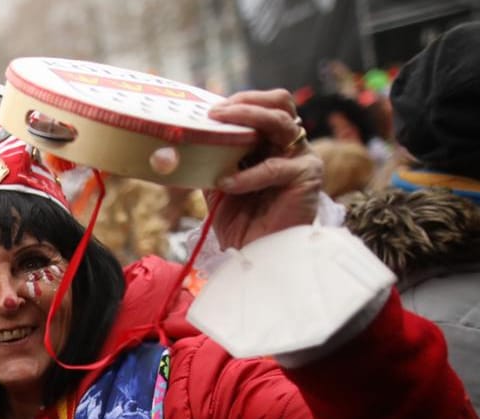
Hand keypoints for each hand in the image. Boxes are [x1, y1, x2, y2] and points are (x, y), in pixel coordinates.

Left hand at [208, 89, 323, 249]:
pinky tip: (226, 183)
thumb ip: (207, 160)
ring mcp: (302, 158)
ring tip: (218, 126)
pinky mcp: (307, 177)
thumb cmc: (240, 222)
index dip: (239, 102)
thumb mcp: (217, 183)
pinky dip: (247, 174)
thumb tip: (173, 145)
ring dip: (247, 119)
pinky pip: (274, 167)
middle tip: (216, 111)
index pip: (264, 106)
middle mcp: (290, 146)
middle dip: (246, 101)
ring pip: (281, 121)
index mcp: (272, 143)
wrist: (256, 256)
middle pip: (280, 102)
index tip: (208, 109)